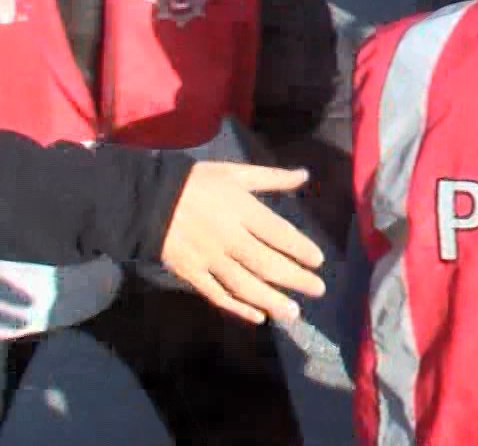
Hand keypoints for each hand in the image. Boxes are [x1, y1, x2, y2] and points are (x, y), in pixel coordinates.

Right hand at [160, 162, 325, 325]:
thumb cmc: (196, 183)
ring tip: (294, 313)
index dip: (300, 248)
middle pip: (266, 263)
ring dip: (271, 300)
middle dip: (295, 279)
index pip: (278, 233)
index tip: (319, 261)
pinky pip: (217, 294)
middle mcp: (228, 237)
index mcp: (242, 210)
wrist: (145, 200)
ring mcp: (208, 259)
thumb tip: (306, 174)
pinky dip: (238, 308)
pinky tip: (258, 317)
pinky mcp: (191, 274)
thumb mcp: (235, 173)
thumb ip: (272, 178)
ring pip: (244, 285)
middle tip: (319, 290)